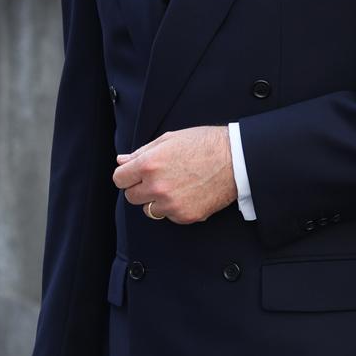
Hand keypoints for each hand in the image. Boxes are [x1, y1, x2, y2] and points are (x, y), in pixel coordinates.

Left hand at [113, 125, 237, 223]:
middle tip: (160, 178)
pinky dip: (175, 208)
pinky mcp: (184, 216)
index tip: (136, 174)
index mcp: (149, 164)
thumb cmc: (205, 144)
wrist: (236, 160)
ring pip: (149, 209)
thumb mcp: (170, 139)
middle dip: (141, 188)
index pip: (119, 179)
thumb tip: (122, 160)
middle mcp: (156, 186)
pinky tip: (188, 193)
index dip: (127, 175)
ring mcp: (170, 204)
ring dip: (157, 200)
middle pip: (131, 197)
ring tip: (176, 186)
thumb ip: (142, 152)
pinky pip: (169, 216)